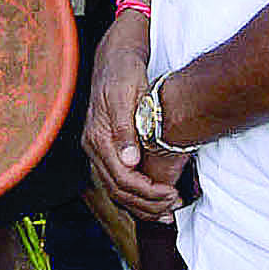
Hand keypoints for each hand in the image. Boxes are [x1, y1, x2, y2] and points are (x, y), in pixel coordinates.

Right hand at [82, 12, 188, 221]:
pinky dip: (135, 196)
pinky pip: (117, 181)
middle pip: (118, 190)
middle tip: (175, 206)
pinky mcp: (106, 149)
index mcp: (98, 137)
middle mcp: (93, 147)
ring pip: (116, 190)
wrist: (115, 58)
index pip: (122, 179)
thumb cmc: (124, 74)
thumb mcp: (127, 95)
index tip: (172, 195)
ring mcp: (97, 149)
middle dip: (147, 204)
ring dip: (142, 205)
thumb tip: (129, 161)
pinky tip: (153, 200)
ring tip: (168, 210)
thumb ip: (125, 129)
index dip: (148, 192)